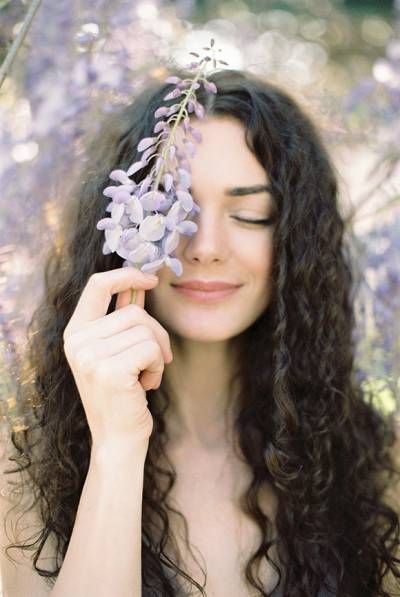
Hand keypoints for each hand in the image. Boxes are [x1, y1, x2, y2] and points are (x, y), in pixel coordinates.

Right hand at [63, 267, 172, 447]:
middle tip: (155, 360)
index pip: (98, 285)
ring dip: (158, 354)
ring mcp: (90, 356)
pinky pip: (152, 348)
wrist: (118, 439)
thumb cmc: (123, 393)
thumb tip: (140, 281)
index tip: (152, 279)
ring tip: (144, 376)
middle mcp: (77, 342)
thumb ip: (123, 316)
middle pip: (134, 311)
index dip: (127, 275)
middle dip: (156, 334)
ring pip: (146, 330)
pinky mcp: (109, 371)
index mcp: (75, 332)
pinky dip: (158, 366)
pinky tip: (146, 385)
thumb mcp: (117, 350)